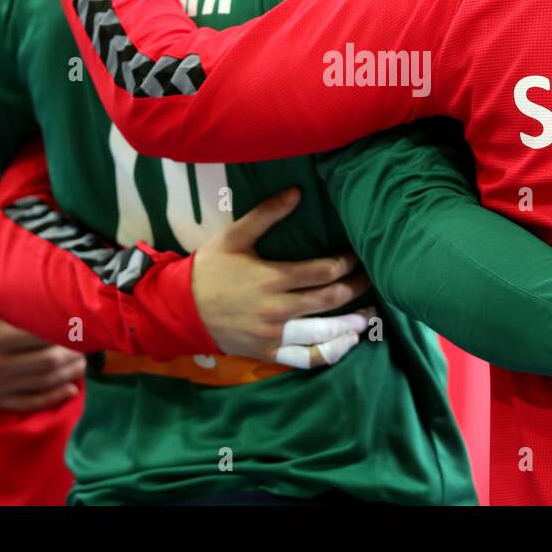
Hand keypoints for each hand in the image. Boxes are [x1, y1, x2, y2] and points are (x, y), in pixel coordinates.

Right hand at [0, 278, 84, 410]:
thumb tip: (16, 267)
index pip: (41, 334)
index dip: (65, 329)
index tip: (81, 320)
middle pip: (50, 360)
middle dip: (74, 351)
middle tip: (88, 341)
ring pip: (45, 382)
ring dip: (70, 372)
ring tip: (83, 360)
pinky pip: (30, 403)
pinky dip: (54, 397)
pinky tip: (71, 388)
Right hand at [191, 188, 372, 368]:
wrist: (179, 308)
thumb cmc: (210, 269)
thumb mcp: (234, 236)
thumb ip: (267, 214)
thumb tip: (298, 192)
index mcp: (273, 278)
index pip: (324, 272)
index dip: (347, 264)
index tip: (359, 257)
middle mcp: (278, 309)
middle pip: (329, 301)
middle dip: (356, 290)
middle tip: (372, 281)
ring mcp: (273, 335)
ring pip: (323, 334)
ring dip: (350, 325)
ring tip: (368, 316)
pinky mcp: (268, 353)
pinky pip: (305, 359)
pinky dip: (329, 354)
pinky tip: (345, 344)